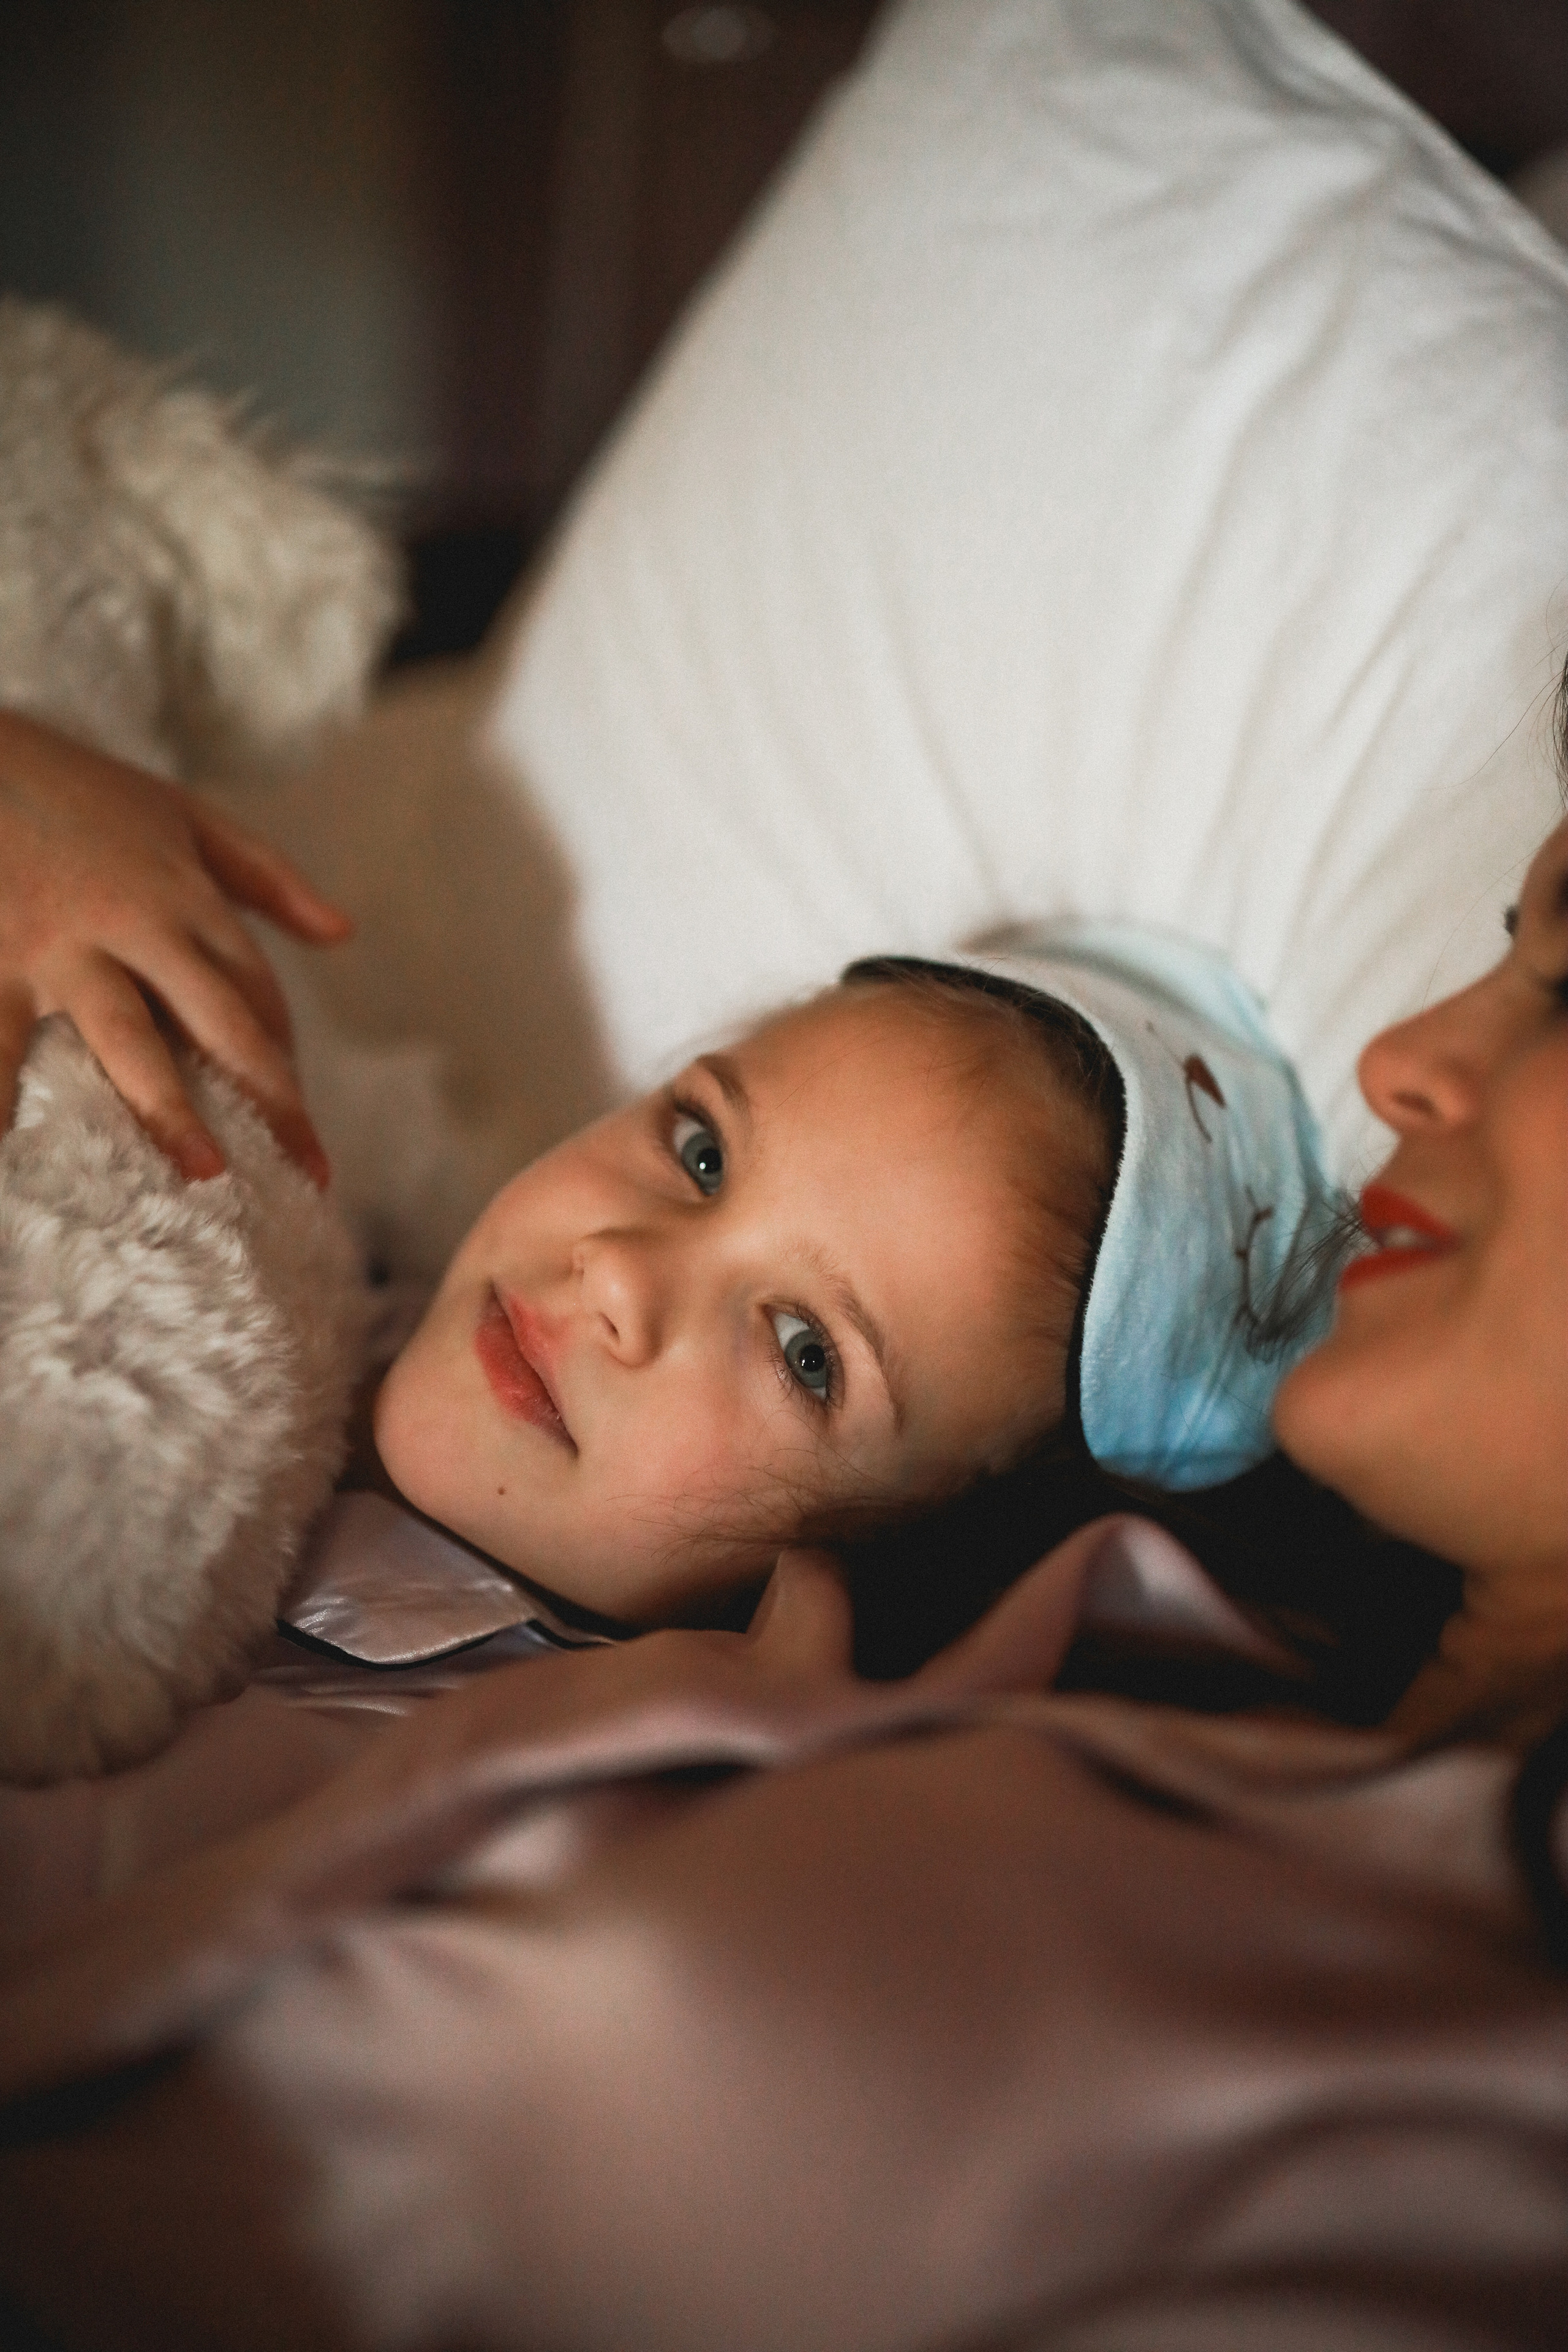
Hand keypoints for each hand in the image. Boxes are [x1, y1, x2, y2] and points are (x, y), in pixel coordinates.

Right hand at [0, 711, 351, 1182]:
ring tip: (204, 1171)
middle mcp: (136, 923)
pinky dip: (4, 1090)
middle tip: (309, 1171)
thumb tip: (342, 934)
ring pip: (130, 1038)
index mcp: (186, 893)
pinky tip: (14, 1145)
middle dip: (270, 1097)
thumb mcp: (182, 815)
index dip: (281, 1057)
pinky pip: (5, 1038)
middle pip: (219, 1021)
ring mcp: (62, 946)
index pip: (256, 988)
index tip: (298, 1121)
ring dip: (169, 1109)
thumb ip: (264, 874)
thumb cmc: (77, 789)